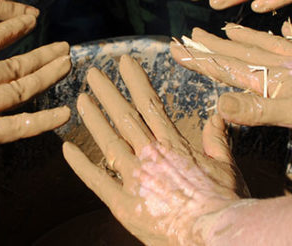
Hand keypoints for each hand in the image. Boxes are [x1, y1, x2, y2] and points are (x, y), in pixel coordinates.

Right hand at [0, 11, 70, 165]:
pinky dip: (42, 122)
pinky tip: (64, 114)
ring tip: (69, 65)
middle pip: (17, 65)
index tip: (32, 21)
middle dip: (43, 54)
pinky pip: (18, 128)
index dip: (14, 28)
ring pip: (23, 89)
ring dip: (49, 76)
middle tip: (65, 47)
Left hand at [63, 55, 245, 244]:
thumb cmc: (222, 204)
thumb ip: (216, 138)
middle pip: (124, 116)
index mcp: (172, 144)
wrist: (215, 237)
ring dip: (93, 118)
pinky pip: (97, 181)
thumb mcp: (225, 166)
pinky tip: (66, 149)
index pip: (149, 103)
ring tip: (80, 99)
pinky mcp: (123, 205)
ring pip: (108, 141)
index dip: (135, 80)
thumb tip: (216, 115)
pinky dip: (81, 165)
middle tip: (92, 73)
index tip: (124, 62)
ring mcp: (134, 179)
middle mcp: (149, 155)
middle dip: (107, 92)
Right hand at [172, 21, 291, 129]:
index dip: (201, 60)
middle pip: (239, 54)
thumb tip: (218, 105)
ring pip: (263, 45)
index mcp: (270, 79)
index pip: (227, 68)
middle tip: (189, 35)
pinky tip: (283, 25)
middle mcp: (281, 64)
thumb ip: (256, 109)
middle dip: (212, 47)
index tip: (177, 48)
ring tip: (224, 28)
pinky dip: (287, 33)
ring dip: (241, 38)